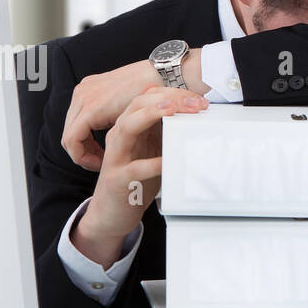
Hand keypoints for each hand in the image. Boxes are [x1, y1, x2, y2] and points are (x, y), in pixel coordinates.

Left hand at [63, 60, 161, 170]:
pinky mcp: (89, 110)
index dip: (87, 143)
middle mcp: (82, 92)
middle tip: (102, 162)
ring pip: (69, 138)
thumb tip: (122, 127)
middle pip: (71, 130)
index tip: (102, 154)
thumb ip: (119, 112)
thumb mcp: (129, 102)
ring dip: (83, 155)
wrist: (161, 75)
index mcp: (90, 89)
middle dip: (85, 151)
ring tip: (102, 164)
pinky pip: (73, 140)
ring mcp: (83, 99)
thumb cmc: (154, 87)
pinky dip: (82, 155)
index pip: (77, 122)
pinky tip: (100, 162)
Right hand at [72, 86, 206, 268]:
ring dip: (151, 116)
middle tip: (195, 103)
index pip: (146, 98)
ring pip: (127, 127)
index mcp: (128, 128)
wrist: (109, 214)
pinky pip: (134, 168)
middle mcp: (119, 137)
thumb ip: (165, 134)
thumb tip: (191, 116)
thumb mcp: (153, 152)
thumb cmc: (135, 181)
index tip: (198, 99)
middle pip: (136, 105)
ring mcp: (116, 157)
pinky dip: (152, 163)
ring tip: (173, 112)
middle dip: (167, 99)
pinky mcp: (117, 180)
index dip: (172, 94)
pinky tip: (167, 161)